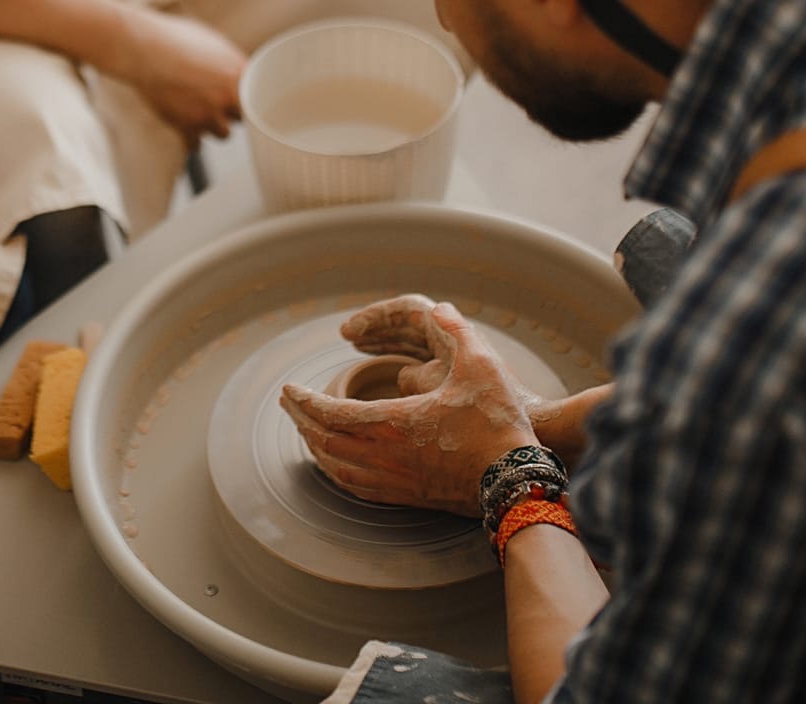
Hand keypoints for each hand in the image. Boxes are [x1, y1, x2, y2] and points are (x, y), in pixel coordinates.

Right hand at [120, 8, 246, 139]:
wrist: (144, 49)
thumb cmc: (174, 38)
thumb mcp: (211, 41)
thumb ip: (228, 62)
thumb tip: (233, 71)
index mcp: (238, 73)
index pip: (257, 97)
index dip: (248, 98)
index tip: (240, 97)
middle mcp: (228, 97)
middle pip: (242, 118)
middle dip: (231, 112)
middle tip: (215, 101)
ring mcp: (208, 115)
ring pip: (223, 134)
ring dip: (213, 126)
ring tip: (198, 112)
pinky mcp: (186, 127)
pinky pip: (195, 145)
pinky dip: (190, 139)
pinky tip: (186, 129)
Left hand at [280, 301, 535, 513]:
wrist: (516, 481)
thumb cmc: (497, 425)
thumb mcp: (481, 367)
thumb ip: (460, 332)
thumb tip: (443, 308)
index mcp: (392, 423)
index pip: (330, 412)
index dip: (305, 400)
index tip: (289, 388)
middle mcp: (384, 455)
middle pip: (325, 440)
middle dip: (301, 420)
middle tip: (289, 403)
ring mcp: (393, 480)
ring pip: (335, 467)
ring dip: (315, 446)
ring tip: (306, 429)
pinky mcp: (405, 497)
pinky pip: (354, 486)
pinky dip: (335, 470)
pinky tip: (336, 463)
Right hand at [343, 293, 552, 411]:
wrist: (523, 449)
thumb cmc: (496, 419)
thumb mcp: (463, 384)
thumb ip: (437, 358)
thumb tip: (423, 338)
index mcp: (455, 342)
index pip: (410, 311)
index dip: (376, 317)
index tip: (351, 332)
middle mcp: (456, 352)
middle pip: (409, 327)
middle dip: (378, 329)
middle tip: (350, 336)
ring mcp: (455, 373)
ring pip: (413, 349)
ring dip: (387, 346)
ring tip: (361, 351)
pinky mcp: (457, 395)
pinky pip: (419, 374)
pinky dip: (398, 370)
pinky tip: (389, 385)